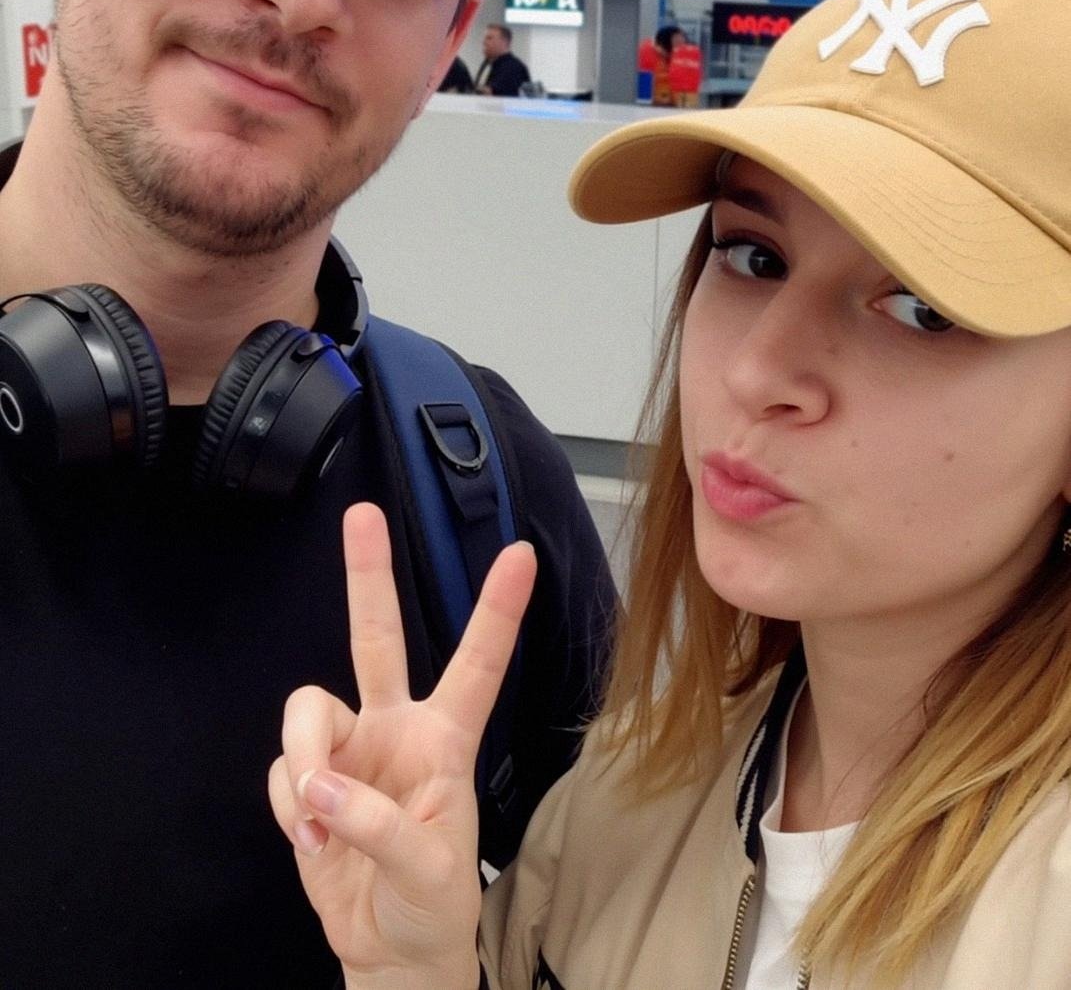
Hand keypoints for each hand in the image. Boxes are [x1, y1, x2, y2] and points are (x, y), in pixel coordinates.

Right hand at [269, 502, 535, 989]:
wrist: (389, 949)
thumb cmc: (432, 904)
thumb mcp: (430, 871)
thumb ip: (379, 825)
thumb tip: (323, 789)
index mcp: (446, 739)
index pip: (478, 664)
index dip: (497, 610)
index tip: (521, 555)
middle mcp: (395, 728)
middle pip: (377, 637)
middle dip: (369, 575)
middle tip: (363, 514)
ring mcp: (350, 751)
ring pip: (308, 709)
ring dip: (303, 758)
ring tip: (316, 819)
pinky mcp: (309, 782)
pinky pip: (283, 771)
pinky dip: (289, 807)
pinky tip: (312, 841)